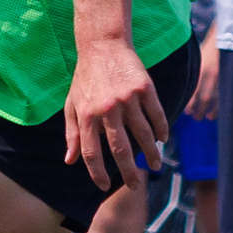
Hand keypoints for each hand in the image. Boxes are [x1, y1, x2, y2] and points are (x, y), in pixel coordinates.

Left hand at [64, 37, 167, 191]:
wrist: (102, 46)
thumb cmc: (85, 79)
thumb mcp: (72, 104)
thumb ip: (71, 133)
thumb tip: (69, 161)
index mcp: (86, 115)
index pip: (91, 152)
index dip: (97, 173)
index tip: (105, 186)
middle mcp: (106, 109)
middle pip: (120, 149)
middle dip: (128, 172)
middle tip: (135, 186)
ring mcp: (127, 98)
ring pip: (143, 134)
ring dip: (151, 154)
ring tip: (155, 166)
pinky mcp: (145, 88)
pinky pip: (157, 115)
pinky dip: (161, 130)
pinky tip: (163, 140)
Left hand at [186, 27, 219, 120]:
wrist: (227, 38)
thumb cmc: (209, 49)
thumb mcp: (197, 58)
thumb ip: (190, 71)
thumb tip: (177, 83)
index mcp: (199, 69)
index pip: (191, 90)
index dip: (189, 103)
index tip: (185, 111)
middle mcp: (209, 74)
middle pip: (201, 97)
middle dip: (196, 109)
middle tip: (193, 116)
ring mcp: (221, 78)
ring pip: (212, 99)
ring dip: (206, 111)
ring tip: (201, 118)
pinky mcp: (230, 79)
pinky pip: (224, 97)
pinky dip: (218, 108)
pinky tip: (212, 115)